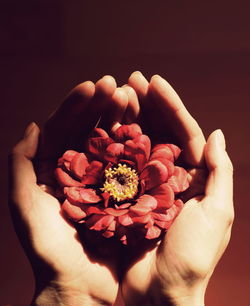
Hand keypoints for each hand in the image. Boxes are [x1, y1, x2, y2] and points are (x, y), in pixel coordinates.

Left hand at [9, 76, 128, 305]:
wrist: (81, 287)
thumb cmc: (50, 250)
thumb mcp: (25, 205)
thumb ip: (21, 165)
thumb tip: (33, 125)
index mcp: (55, 170)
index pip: (64, 128)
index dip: (76, 106)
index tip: (92, 86)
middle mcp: (80, 170)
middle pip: (89, 129)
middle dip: (101, 105)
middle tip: (115, 85)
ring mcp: (105, 179)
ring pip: (112, 141)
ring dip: (120, 117)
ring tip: (130, 96)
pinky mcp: (125, 192)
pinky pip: (130, 164)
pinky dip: (136, 144)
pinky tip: (144, 125)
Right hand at [120, 72, 233, 305]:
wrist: (158, 294)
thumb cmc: (190, 257)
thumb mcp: (217, 213)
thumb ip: (221, 173)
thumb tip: (217, 134)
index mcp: (192, 178)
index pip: (183, 132)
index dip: (170, 105)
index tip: (154, 81)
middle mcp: (167, 178)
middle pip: (158, 132)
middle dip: (146, 105)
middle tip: (131, 80)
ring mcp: (142, 186)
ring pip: (136, 144)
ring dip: (128, 118)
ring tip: (117, 93)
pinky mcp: (122, 196)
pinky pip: (117, 166)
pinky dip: (111, 145)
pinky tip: (103, 124)